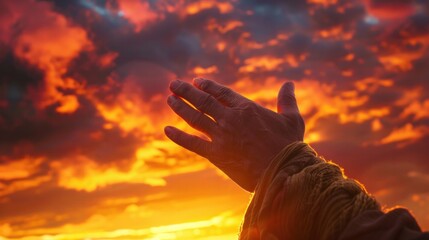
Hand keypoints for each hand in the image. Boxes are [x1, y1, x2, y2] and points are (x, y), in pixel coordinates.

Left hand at [165, 78, 304, 191]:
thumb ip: (287, 100)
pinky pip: (193, 143)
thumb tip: (290, 83)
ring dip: (180, 107)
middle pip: (203, 101)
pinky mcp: (216, 155)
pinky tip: (167, 130)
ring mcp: (222, 136)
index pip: (221, 92)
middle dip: (186, 91)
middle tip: (173, 84)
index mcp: (246, 108)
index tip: (196, 81)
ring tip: (169, 99)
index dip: (207, 85)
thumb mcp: (292, 118)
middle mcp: (230, 118)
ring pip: (195, 118)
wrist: (283, 171)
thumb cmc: (289, 145)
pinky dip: (179, 137)